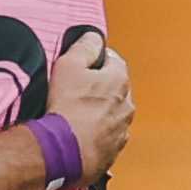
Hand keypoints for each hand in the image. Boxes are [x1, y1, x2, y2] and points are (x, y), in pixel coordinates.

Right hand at [46, 39, 132, 183]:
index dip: (95, 61)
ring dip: (97, 114)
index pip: (113, 60)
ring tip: (74, 117)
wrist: (63, 151)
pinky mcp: (113, 152)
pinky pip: (106, 138)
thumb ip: (85, 45)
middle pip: (114, 89)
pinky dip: (95, 136)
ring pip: (111, 115)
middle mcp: (127, 105)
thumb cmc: (66, 108)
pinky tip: (77, 136)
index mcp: (120, 80)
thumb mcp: (69, 64)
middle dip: (98, 88)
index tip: (82, 66)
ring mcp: (122, 130)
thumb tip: (94, 36)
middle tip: (74, 92)